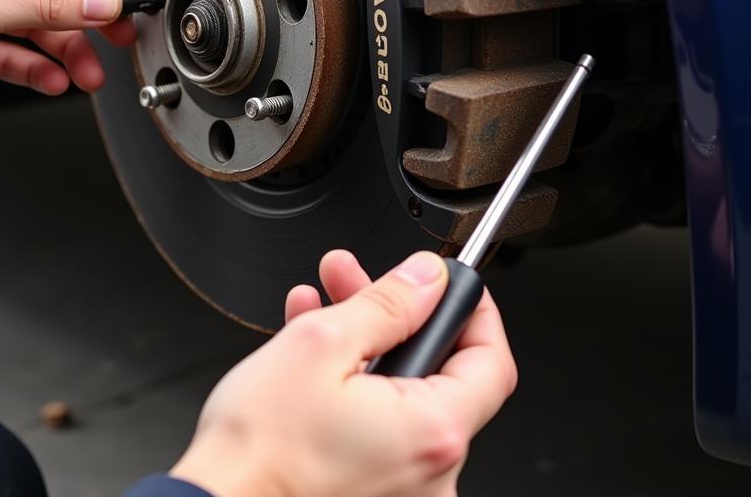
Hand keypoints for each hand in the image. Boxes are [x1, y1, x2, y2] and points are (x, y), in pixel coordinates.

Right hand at [171, 250, 516, 496]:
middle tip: (355, 276)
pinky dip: (354, 384)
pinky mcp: (373, 494)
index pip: (492, 360)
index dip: (472, 310)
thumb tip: (427, 278)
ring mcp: (403, 490)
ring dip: (363, 340)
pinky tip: (314, 348)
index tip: (448, 283)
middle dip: (393, 312)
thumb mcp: (321, 343)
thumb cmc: (259, 449)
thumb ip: (386, 303)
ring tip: (320, 304)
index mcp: (433, 432)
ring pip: (401, 393)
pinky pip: (380, 425)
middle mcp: (432, 472)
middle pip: (438, 371)